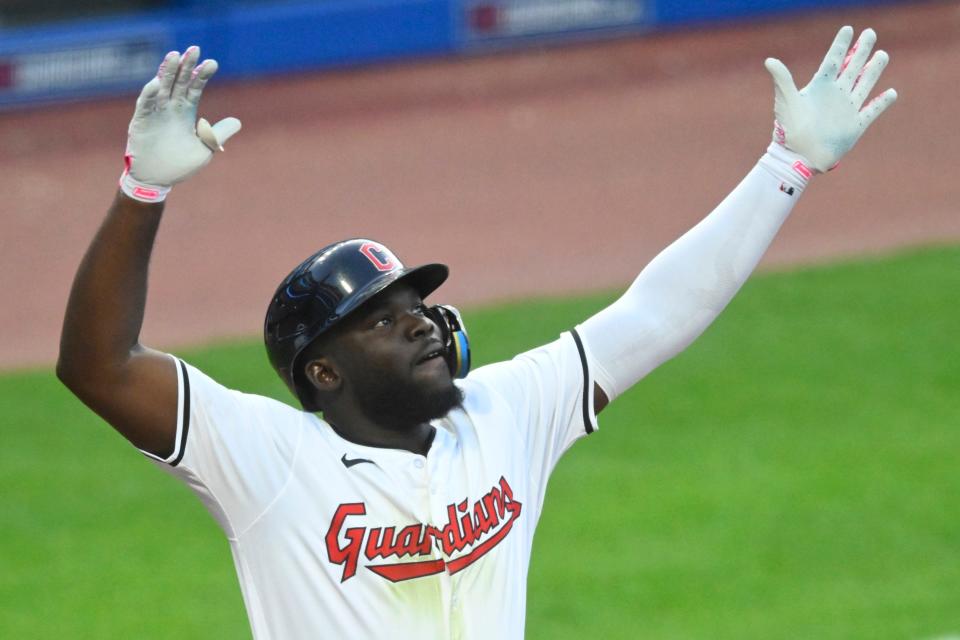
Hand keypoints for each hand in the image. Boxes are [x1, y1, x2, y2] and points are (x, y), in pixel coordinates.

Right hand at [120, 46, 241, 201]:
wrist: (157, 179)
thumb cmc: (179, 164)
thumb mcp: (204, 149)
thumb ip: (218, 134)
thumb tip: (238, 122)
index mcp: (186, 112)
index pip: (195, 88)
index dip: (202, 75)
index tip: (212, 63)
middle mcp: (170, 107)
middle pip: (179, 81)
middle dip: (186, 65)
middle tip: (194, 49)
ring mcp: (155, 112)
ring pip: (161, 87)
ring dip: (167, 72)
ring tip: (174, 56)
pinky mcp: (141, 121)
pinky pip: (145, 104)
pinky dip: (150, 93)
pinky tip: (157, 82)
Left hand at [765, 26, 896, 173]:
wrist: (798, 158)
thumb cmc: (789, 130)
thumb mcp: (785, 101)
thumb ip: (782, 80)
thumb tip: (769, 61)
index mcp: (820, 88)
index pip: (833, 60)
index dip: (841, 45)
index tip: (848, 29)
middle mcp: (835, 96)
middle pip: (852, 67)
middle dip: (861, 50)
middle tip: (870, 33)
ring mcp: (846, 110)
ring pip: (864, 84)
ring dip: (873, 70)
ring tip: (882, 54)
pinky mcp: (855, 126)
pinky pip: (872, 111)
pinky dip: (882, 102)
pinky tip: (891, 92)